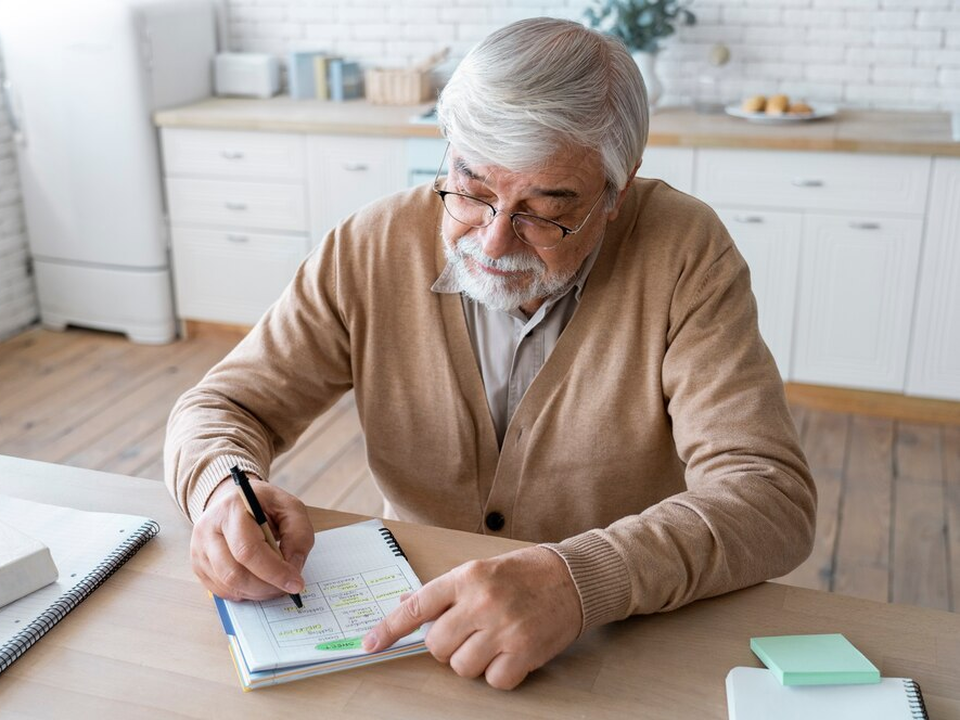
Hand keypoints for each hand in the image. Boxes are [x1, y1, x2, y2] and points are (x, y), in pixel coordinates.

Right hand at [190, 476, 314, 600]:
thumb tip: (293, 568)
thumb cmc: (265, 504)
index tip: (296, 583)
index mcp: (232, 509)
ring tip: (274, 584)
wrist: (235, 500)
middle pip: (234, 572)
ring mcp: (199, 548)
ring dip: (256, 592)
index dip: (274, 571)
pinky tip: (257, 583)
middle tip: (287, 587)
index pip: (248, 550)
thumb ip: (299, 535)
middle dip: (266, 587)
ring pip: (227, 585)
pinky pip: (220, 590)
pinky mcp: (198, 564)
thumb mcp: (290, 508)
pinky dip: (244, 592)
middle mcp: (208, 528)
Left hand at [363, 546, 581, 689]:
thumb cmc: (525, 573)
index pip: (417, 606)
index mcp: (467, 577)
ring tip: (492, 642)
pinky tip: (510, 654)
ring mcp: (503, 629)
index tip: (370, 644)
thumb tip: (406, 603)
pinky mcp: (524, 652)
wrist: (573, 578)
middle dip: (446, 646)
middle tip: (468, 634)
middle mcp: (481, 602)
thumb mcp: (481, 570)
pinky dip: (499, 674)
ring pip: (461, 667)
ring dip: (472, 661)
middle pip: (436, 646)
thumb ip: (445, 591)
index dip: (389, 628)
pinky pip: (493, 681)